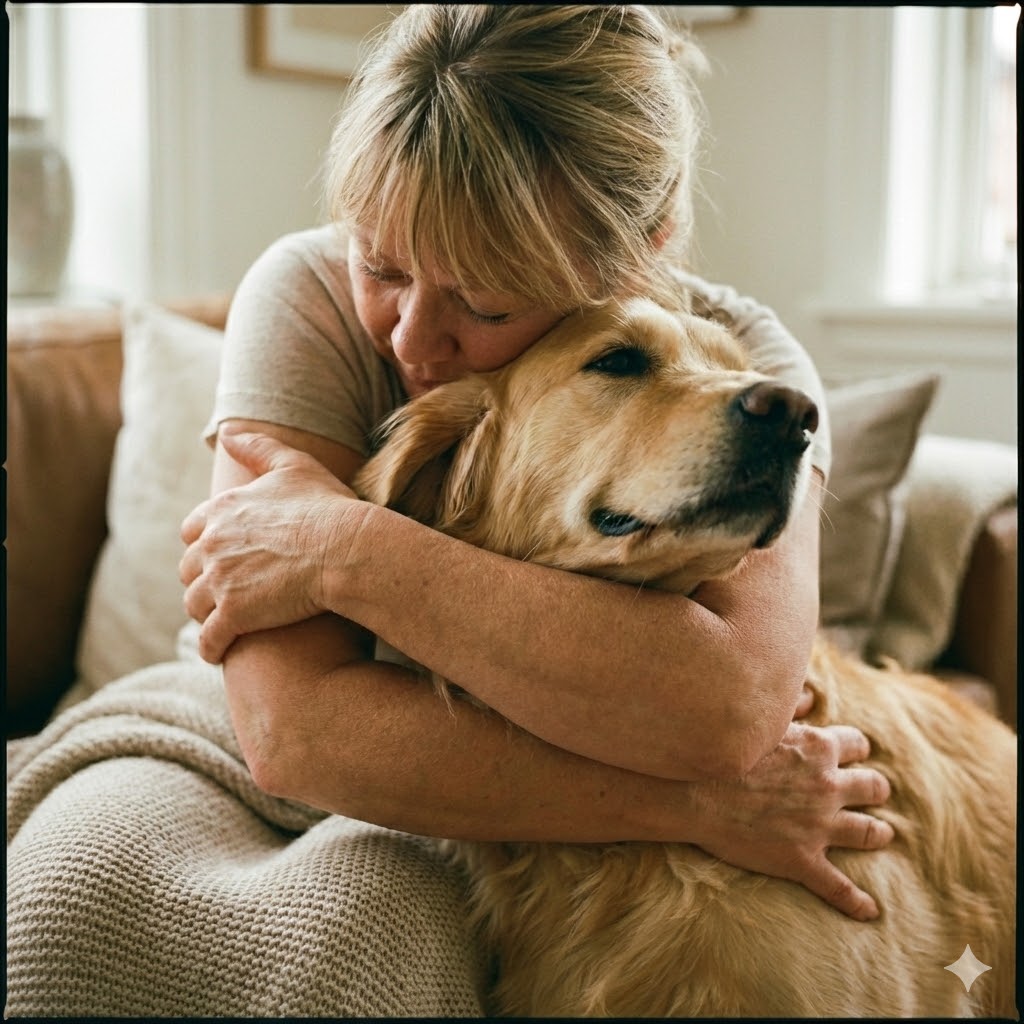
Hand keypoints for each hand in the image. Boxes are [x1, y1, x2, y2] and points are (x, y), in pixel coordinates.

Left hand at [179, 430, 360, 662]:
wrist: (346, 549)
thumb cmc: (329, 506)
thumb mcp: (295, 465)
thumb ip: (259, 447)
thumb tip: (226, 431)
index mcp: (222, 510)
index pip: (193, 531)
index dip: (205, 545)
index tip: (220, 555)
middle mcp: (212, 545)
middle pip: (189, 570)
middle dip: (202, 581)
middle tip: (223, 592)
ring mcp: (220, 581)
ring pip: (195, 605)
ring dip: (205, 614)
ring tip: (223, 623)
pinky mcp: (233, 615)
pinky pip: (209, 640)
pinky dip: (211, 647)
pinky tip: (220, 652)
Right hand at [688, 720, 892, 920]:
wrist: (691, 793)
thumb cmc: (720, 751)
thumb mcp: (759, 720)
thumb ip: (789, 705)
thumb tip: (811, 696)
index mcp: (817, 749)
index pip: (858, 745)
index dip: (857, 750)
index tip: (853, 754)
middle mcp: (827, 787)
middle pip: (873, 786)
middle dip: (875, 788)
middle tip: (872, 792)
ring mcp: (818, 826)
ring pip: (869, 832)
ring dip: (878, 833)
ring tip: (881, 835)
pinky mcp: (802, 860)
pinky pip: (839, 887)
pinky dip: (856, 901)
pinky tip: (869, 911)